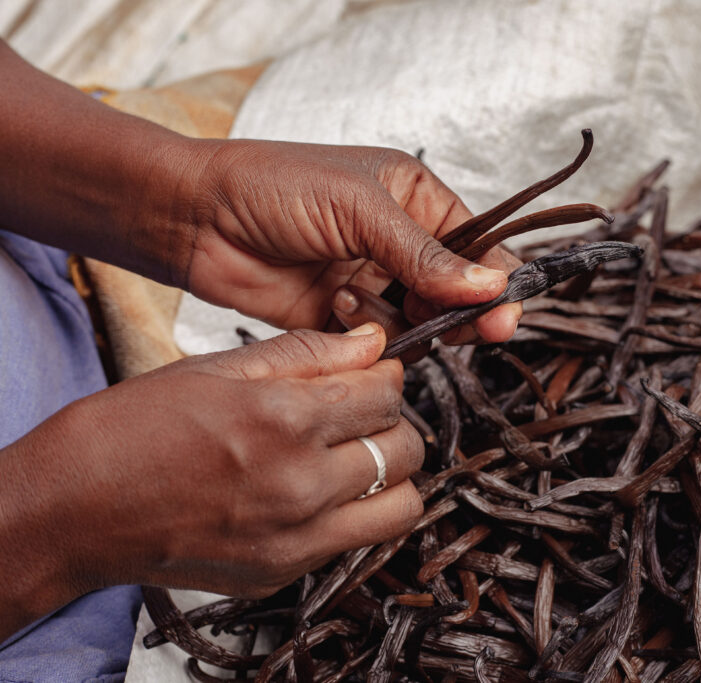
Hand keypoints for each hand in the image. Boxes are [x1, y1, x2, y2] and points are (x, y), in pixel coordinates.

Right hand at [0, 324, 421, 638]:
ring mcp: (295, 537)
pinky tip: (320, 491)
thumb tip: (372, 342)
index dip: (385, 376)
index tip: (371, 374)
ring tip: (354, 456)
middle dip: (394, 422)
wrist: (73, 510)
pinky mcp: (285, 573)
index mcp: (282, 419)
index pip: (387, 393)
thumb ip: (306, 354)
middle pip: (406, 448)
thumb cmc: (131, 432)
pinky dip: (357, 512)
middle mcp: (299, 484)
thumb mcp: (217, 369)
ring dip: (392, 475)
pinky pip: (357, 540)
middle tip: (362, 414)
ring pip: (401, 505)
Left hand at [184, 140, 522, 342]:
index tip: (504, 314)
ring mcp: (372, 280)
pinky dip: (366, 336)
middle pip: (457, 292)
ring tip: (354, 297)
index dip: (496, 281)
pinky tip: (334, 309)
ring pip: (421, 323)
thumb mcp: (358, 208)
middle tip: (462, 331)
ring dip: (399, 319)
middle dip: (457, 312)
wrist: (194, 219)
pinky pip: (380, 343)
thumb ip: (423, 253)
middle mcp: (400, 241)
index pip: (478, 245)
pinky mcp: (343, 318)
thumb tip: (488, 285)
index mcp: (414, 198)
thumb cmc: (271, 186)